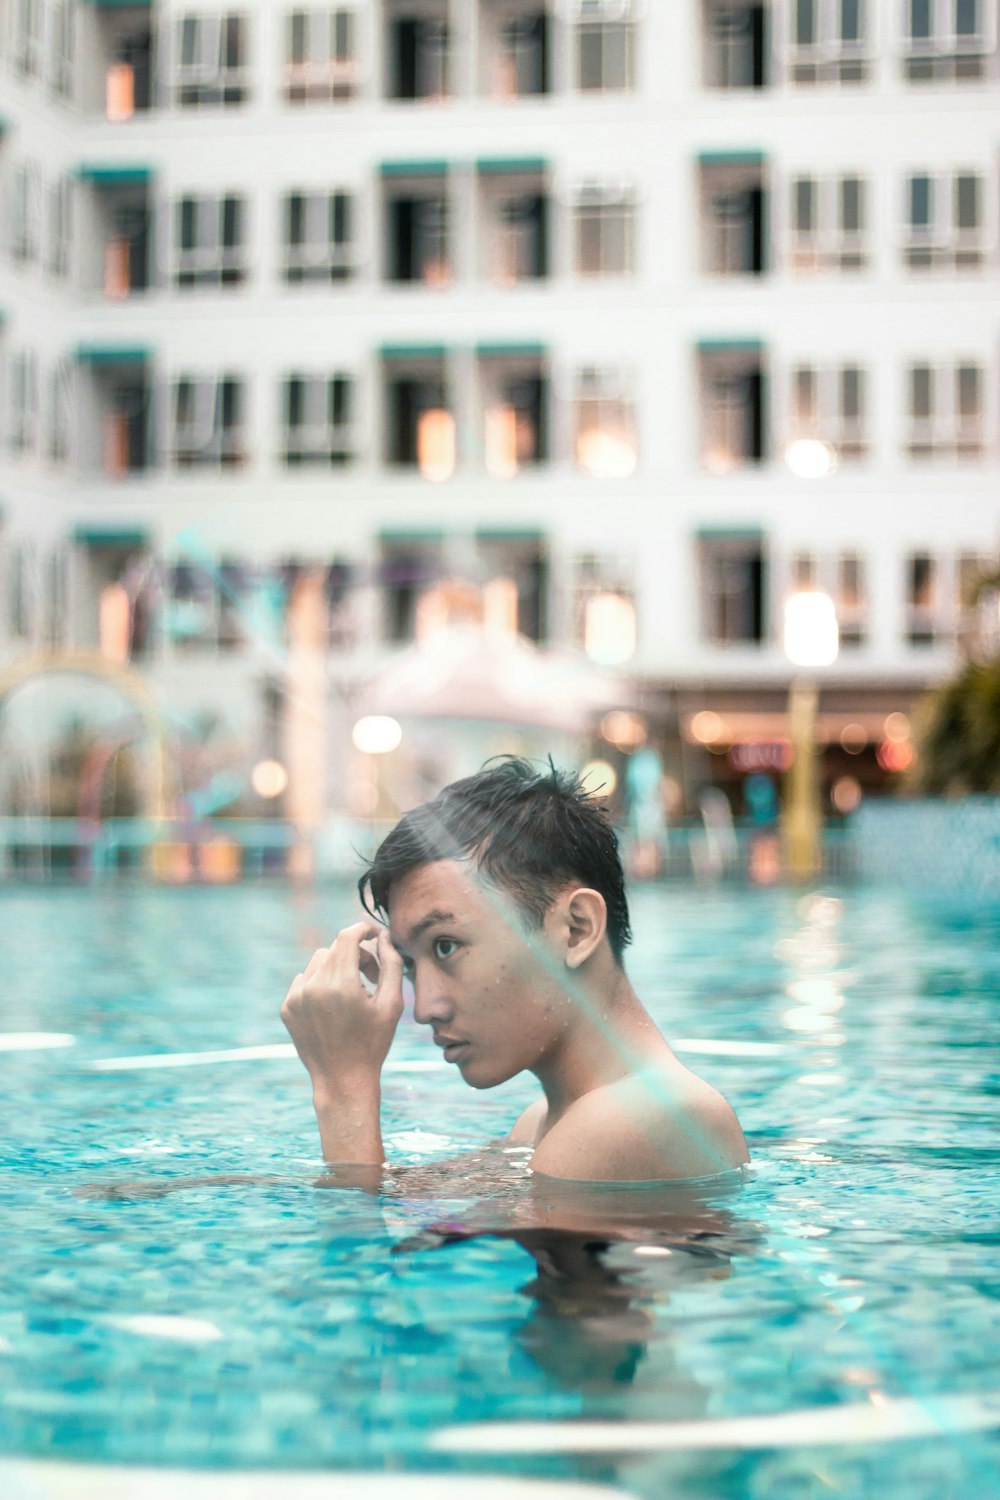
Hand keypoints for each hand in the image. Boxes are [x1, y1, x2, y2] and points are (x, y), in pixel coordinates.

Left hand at [281, 923, 403, 1095]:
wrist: (342, 1080)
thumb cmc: (373, 1042)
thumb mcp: (392, 1004)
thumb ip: (391, 964)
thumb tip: (384, 936)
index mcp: (342, 984)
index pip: (347, 936)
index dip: (363, 929)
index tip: (375, 934)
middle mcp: (314, 987)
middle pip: (335, 948)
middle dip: (356, 955)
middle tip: (372, 978)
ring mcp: (296, 998)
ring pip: (318, 961)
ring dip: (337, 967)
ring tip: (353, 993)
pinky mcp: (287, 1007)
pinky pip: (304, 979)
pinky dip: (320, 983)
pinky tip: (333, 1006)